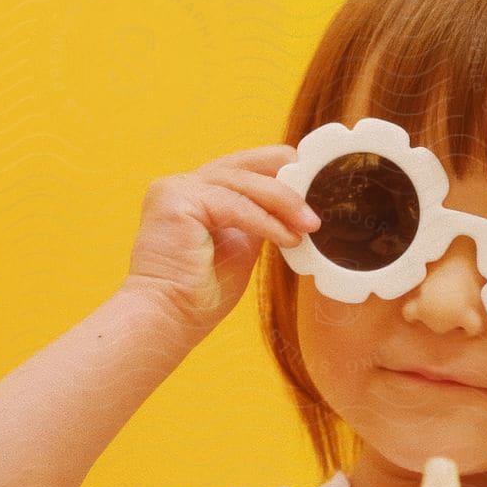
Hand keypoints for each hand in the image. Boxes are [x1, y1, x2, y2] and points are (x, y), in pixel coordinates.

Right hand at [121, 144, 320, 335]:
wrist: (167, 320)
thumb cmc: (198, 297)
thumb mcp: (239, 250)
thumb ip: (256, 224)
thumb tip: (289, 211)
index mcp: (193, 195)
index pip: (241, 171)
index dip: (277, 173)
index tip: (312, 190)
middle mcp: (181, 186)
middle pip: (243, 167)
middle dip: (286, 179)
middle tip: (319, 197)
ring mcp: (176, 189)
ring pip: (242, 183)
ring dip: (283, 203)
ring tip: (311, 224)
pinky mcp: (177, 201)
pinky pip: (234, 205)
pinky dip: (266, 222)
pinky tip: (289, 238)